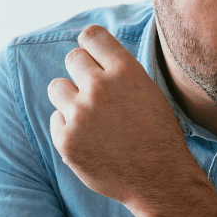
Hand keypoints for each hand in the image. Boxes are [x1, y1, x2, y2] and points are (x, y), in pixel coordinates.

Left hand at [47, 25, 196, 210]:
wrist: (160, 180)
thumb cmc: (158, 135)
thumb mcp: (148, 93)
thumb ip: (120, 73)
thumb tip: (92, 54)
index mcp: (125, 72)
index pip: (91, 36)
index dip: (91, 45)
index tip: (93, 56)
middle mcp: (100, 88)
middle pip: (72, 58)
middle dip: (82, 72)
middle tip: (96, 93)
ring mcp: (80, 115)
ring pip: (57, 87)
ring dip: (70, 99)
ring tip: (92, 117)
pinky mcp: (66, 140)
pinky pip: (56, 119)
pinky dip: (70, 129)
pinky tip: (92, 141)